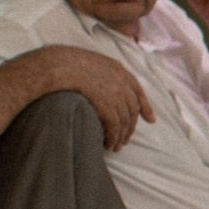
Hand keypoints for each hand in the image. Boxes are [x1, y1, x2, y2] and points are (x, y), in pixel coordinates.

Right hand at [40, 44, 154, 150]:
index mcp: (117, 69)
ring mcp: (116, 94)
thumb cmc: (63, 62)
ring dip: (121, 136)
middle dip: (131, 127)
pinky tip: (108, 145)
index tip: (150, 119)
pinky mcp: (107, 106)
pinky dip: (113, 138)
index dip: (145, 106)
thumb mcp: (87, 61)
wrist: (57, 65)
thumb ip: (98, 72)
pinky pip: (115, 127)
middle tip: (126, 140)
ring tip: (116, 147)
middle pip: (132, 109)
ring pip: (125, 121)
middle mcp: (121, 81)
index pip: (137, 90)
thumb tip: (93, 83)